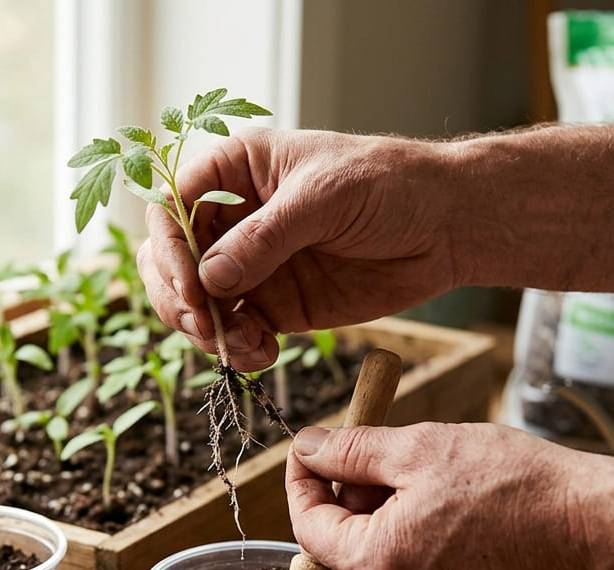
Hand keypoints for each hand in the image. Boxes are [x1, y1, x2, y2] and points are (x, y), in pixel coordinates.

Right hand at [138, 128, 460, 370]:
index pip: (170, 209)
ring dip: (205, 331)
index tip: (193, 288)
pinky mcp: (274, 304)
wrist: (446, 225)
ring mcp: (250, 264)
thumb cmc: (389, 184)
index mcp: (234, 170)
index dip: (170, 250)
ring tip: (242, 345)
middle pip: (168, 261)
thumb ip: (265, 236)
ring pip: (193, 304)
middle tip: (207, 327)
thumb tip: (208, 278)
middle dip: (177, 298)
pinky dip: (237, 349)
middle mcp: (232, 218)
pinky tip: (262, 354)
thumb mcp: (325, 197)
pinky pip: (234, 332)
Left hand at [286, 422, 591, 569]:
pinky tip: (460, 512)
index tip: (311, 451)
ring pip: (387, 561)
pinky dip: (426, 544)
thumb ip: (352, 450)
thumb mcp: (419, 449)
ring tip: (433, 480)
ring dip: (392, 518)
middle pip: (348, 545)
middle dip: (355, 497)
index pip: (310, 526)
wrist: (594, 527)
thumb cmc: (513, 484)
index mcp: (377, 566)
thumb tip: (308, 448)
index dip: (304, 482)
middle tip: (386, 454)